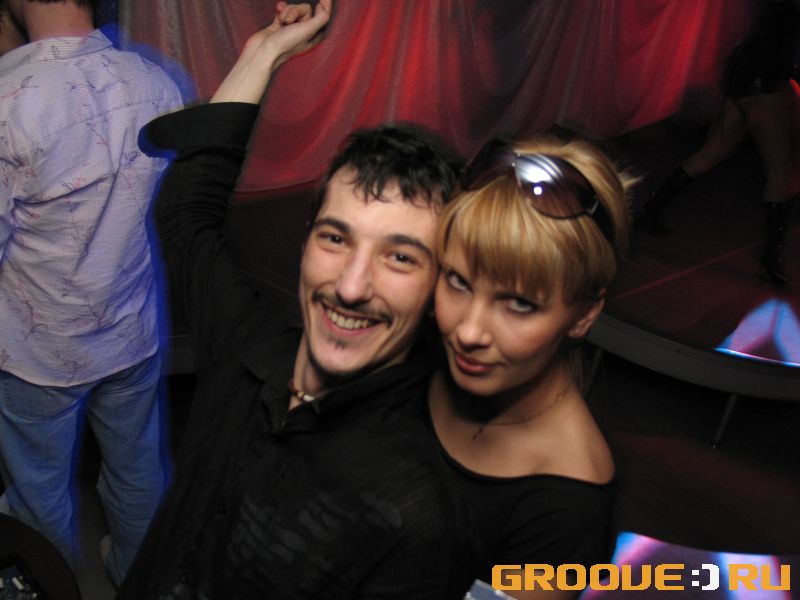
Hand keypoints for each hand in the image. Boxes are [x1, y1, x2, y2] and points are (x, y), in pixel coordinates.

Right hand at [211, 0, 331, 103]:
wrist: (263, 52)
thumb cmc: (286, 44)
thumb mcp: (307, 30)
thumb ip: (321, 18)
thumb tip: (325, 7)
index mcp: (314, 35)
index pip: (324, 16)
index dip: (324, 5)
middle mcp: (305, 31)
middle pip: (305, 9)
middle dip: (296, 11)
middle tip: (289, 22)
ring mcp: (292, 28)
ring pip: (293, 9)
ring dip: (286, 12)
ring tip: (282, 23)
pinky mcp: (280, 25)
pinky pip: (283, 10)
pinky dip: (281, 10)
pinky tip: (277, 11)